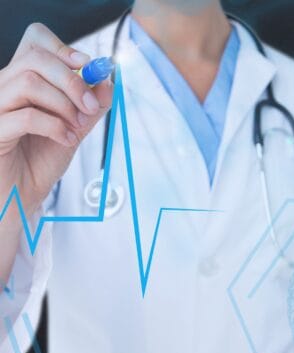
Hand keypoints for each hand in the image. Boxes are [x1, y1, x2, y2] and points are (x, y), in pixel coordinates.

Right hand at [0, 23, 112, 222]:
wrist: (24, 193)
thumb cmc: (42, 160)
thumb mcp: (74, 127)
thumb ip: (90, 105)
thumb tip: (107, 80)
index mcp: (22, 80)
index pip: (35, 42)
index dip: (63, 48)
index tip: (87, 66)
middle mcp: (4, 87)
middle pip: (35, 58)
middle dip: (73, 81)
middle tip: (91, 107)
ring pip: (29, 82)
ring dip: (64, 105)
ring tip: (77, 126)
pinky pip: (26, 116)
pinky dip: (55, 126)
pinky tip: (67, 140)